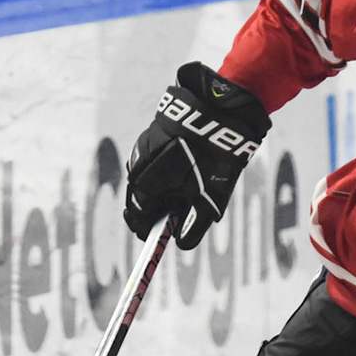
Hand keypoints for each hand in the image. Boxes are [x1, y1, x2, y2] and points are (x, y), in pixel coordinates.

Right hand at [124, 63, 270, 248]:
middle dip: (153, 210)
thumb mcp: (208, 199)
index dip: (146, 229)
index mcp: (146, 185)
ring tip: (180, 194)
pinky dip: (161, 172)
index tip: (154, 237)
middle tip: (170, 217)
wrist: (217, 112)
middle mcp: (138, 166)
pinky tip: (179, 172)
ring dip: (157, 189)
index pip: (138, 216)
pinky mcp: (152, 134)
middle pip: (138, 197)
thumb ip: (193, 225)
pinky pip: (150, 161)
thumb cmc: (213, 159)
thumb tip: (181, 243)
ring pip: (144, 177)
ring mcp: (143, 148)